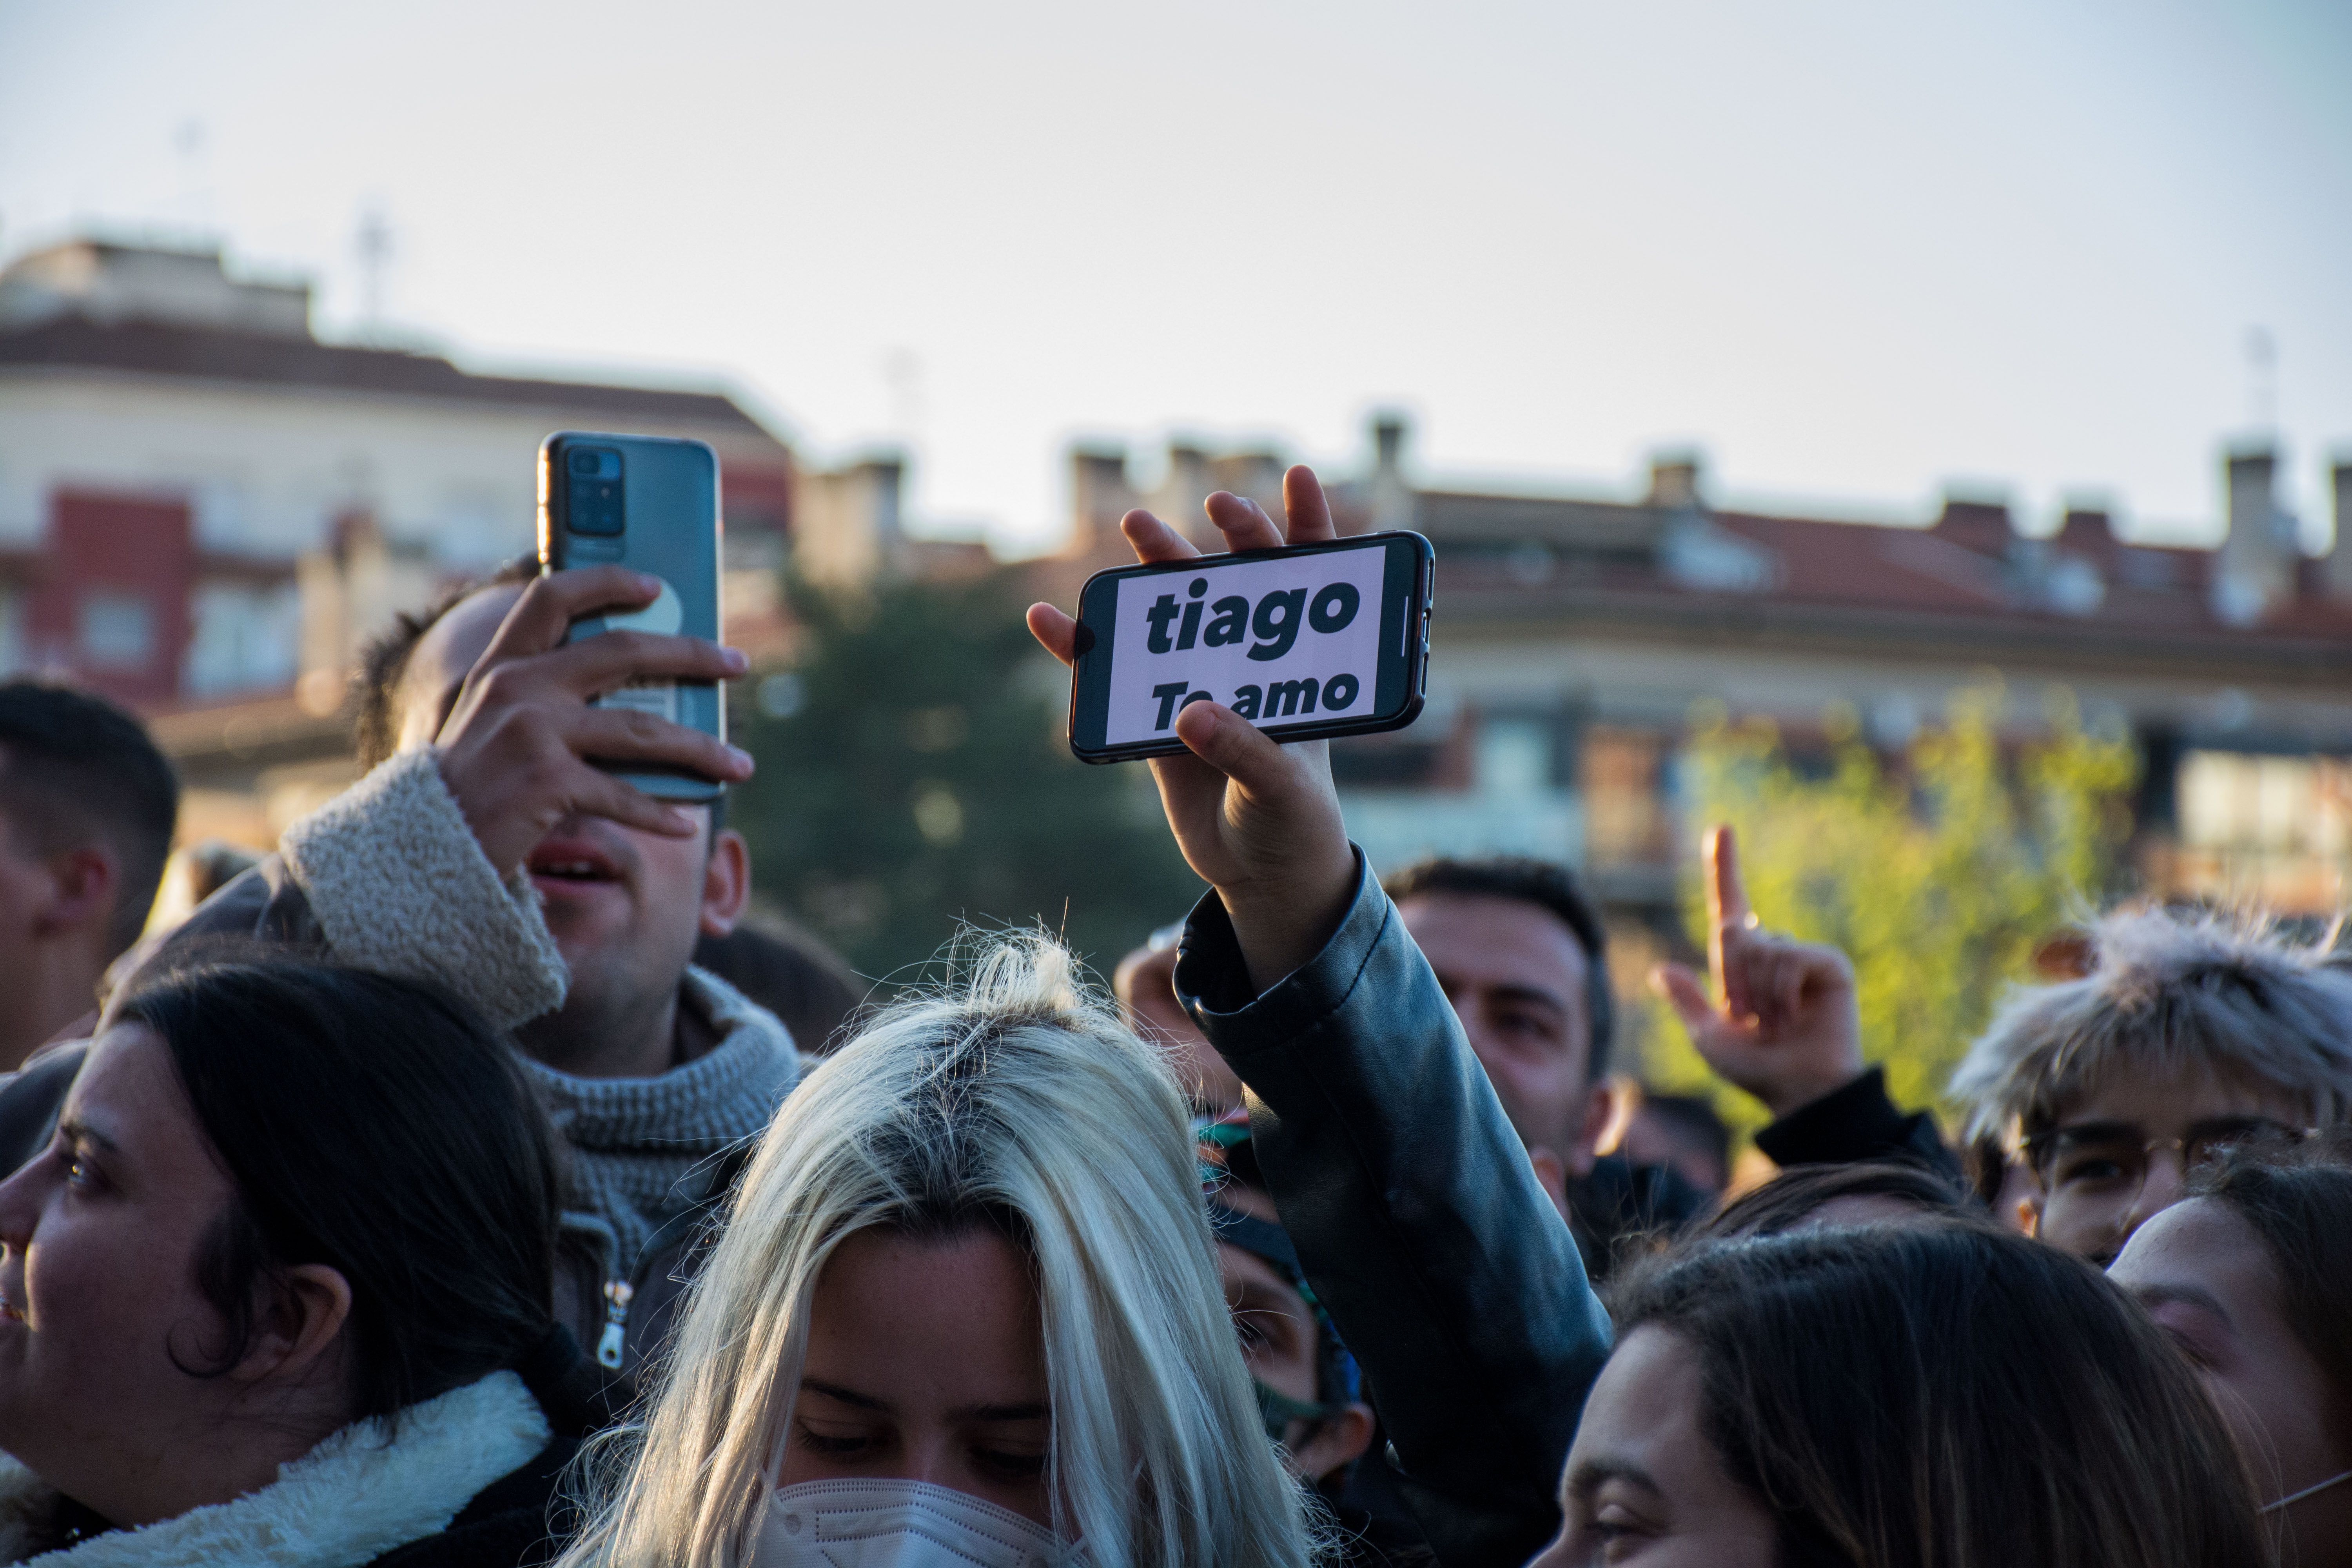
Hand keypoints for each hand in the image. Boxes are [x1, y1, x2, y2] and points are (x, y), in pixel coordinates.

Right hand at [434, 567, 753, 874]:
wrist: (420, 848)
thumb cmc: (473, 788)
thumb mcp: (498, 725)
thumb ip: (546, 696)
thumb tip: (642, 690)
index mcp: (503, 666)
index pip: (553, 597)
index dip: (607, 583)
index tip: (656, 586)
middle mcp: (517, 688)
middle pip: (623, 652)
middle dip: (691, 655)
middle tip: (737, 664)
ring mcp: (532, 733)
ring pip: (642, 731)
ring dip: (701, 749)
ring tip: (740, 765)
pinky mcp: (546, 782)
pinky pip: (624, 794)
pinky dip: (661, 813)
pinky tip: (687, 825)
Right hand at [1028, 467, 1356, 991]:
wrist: (1261, 876)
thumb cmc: (1296, 824)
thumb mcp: (1284, 790)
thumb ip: (1245, 749)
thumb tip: (1189, 711)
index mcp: (1303, 673)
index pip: (1313, 587)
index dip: (1308, 528)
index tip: (1299, 477)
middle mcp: (1254, 668)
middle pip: (1236, 588)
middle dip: (1221, 540)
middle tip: (1204, 506)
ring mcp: (1203, 688)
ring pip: (1174, 619)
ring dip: (1152, 575)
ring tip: (1136, 526)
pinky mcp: (1158, 721)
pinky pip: (1116, 677)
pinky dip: (1081, 651)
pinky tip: (1050, 621)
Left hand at [1649, 825, 1862, 1119]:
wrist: (1797, 1090)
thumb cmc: (1755, 1070)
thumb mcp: (1708, 1038)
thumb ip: (1687, 1002)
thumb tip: (1661, 969)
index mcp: (1741, 964)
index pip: (1730, 905)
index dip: (1723, 867)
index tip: (1720, 828)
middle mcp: (1771, 951)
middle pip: (1731, 932)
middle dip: (1729, 980)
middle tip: (1748, 1019)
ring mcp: (1800, 955)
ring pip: (1758, 945)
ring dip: (1756, 993)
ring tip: (1775, 1023)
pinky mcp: (1827, 962)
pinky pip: (1788, 955)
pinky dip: (1781, 991)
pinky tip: (1794, 1016)